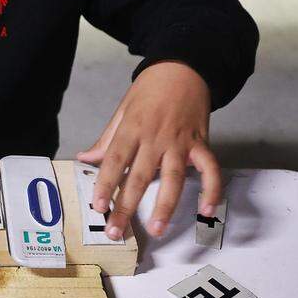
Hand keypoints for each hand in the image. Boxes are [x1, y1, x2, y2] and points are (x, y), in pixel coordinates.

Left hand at [76, 61, 220, 239]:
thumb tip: (85, 158)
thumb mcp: (123, 109)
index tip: (98, 206)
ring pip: (173, 178)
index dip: (106, 185)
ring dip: (165, 206)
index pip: (115, 161)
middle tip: (116, 229)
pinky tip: (207, 209)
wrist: (184, 67)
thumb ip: (106, 139)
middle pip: (139, 176)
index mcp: (132, 128)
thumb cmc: (150, 89)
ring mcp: (180, 141)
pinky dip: (212, 190)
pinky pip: (210, 169)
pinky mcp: (201, 143)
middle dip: (126, 206)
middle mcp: (155, 137)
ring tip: (156, 228)